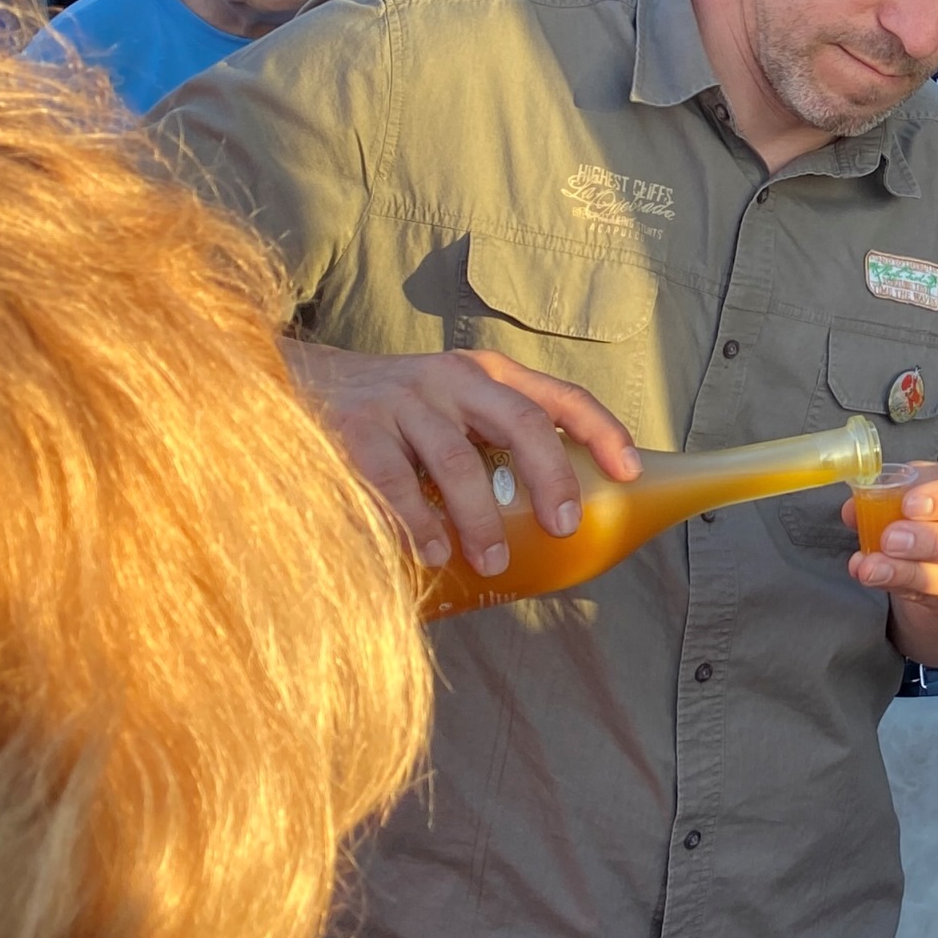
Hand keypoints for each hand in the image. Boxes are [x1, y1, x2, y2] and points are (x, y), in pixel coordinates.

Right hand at [283, 340, 641, 575]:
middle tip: (564, 526)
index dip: (602, 430)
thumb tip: (552, 522)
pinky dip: (417, 520)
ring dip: (481, 517)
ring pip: (457, 459)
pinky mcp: (356, 428)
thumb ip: (495, 444)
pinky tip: (432, 552)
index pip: (559, 396)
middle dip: (551, 476)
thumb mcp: (454, 408)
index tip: (632, 472)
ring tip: (493, 561)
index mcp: (488, 376)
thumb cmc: (399, 412)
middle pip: (519, 422)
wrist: (306, 381)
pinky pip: (393, 479)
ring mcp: (403, 401)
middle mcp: (452, 379)